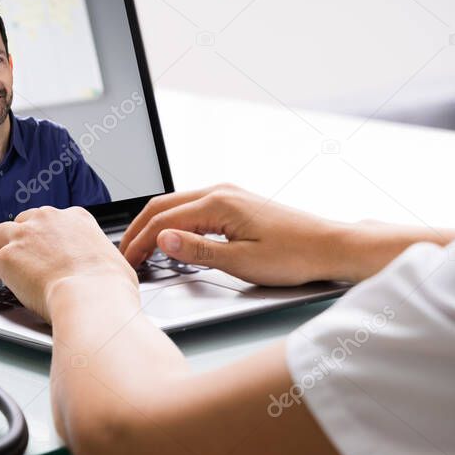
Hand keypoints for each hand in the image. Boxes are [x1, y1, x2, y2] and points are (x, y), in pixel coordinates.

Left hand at [0, 206, 137, 321]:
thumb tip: (108, 270)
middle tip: (24, 256)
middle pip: (24, 221)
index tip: (47, 247)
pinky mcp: (6, 259)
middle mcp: (47, 220)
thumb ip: (102, 259)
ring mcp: (24, 238)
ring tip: (1, 265)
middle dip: (22, 237)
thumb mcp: (115, 261)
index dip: (48, 235)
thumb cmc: (109, 286)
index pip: (54, 219)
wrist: (91, 297)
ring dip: (0, 248)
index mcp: (76, 218)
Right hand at [118, 183, 345, 286]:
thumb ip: (197, 250)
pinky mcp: (234, 203)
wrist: (329, 246)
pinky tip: (169, 239)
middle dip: (138, 231)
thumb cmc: (294, 255)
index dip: (139, 243)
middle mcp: (219, 192)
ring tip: (140, 249)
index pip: (163, 221)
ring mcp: (227, 195)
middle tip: (125, 256)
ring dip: (154, 225)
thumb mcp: (241, 262)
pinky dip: (173, 223)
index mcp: (218, 203)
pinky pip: (192, 208)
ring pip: (175, 205)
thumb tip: (162, 239)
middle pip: (162, 206)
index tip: (126, 263)